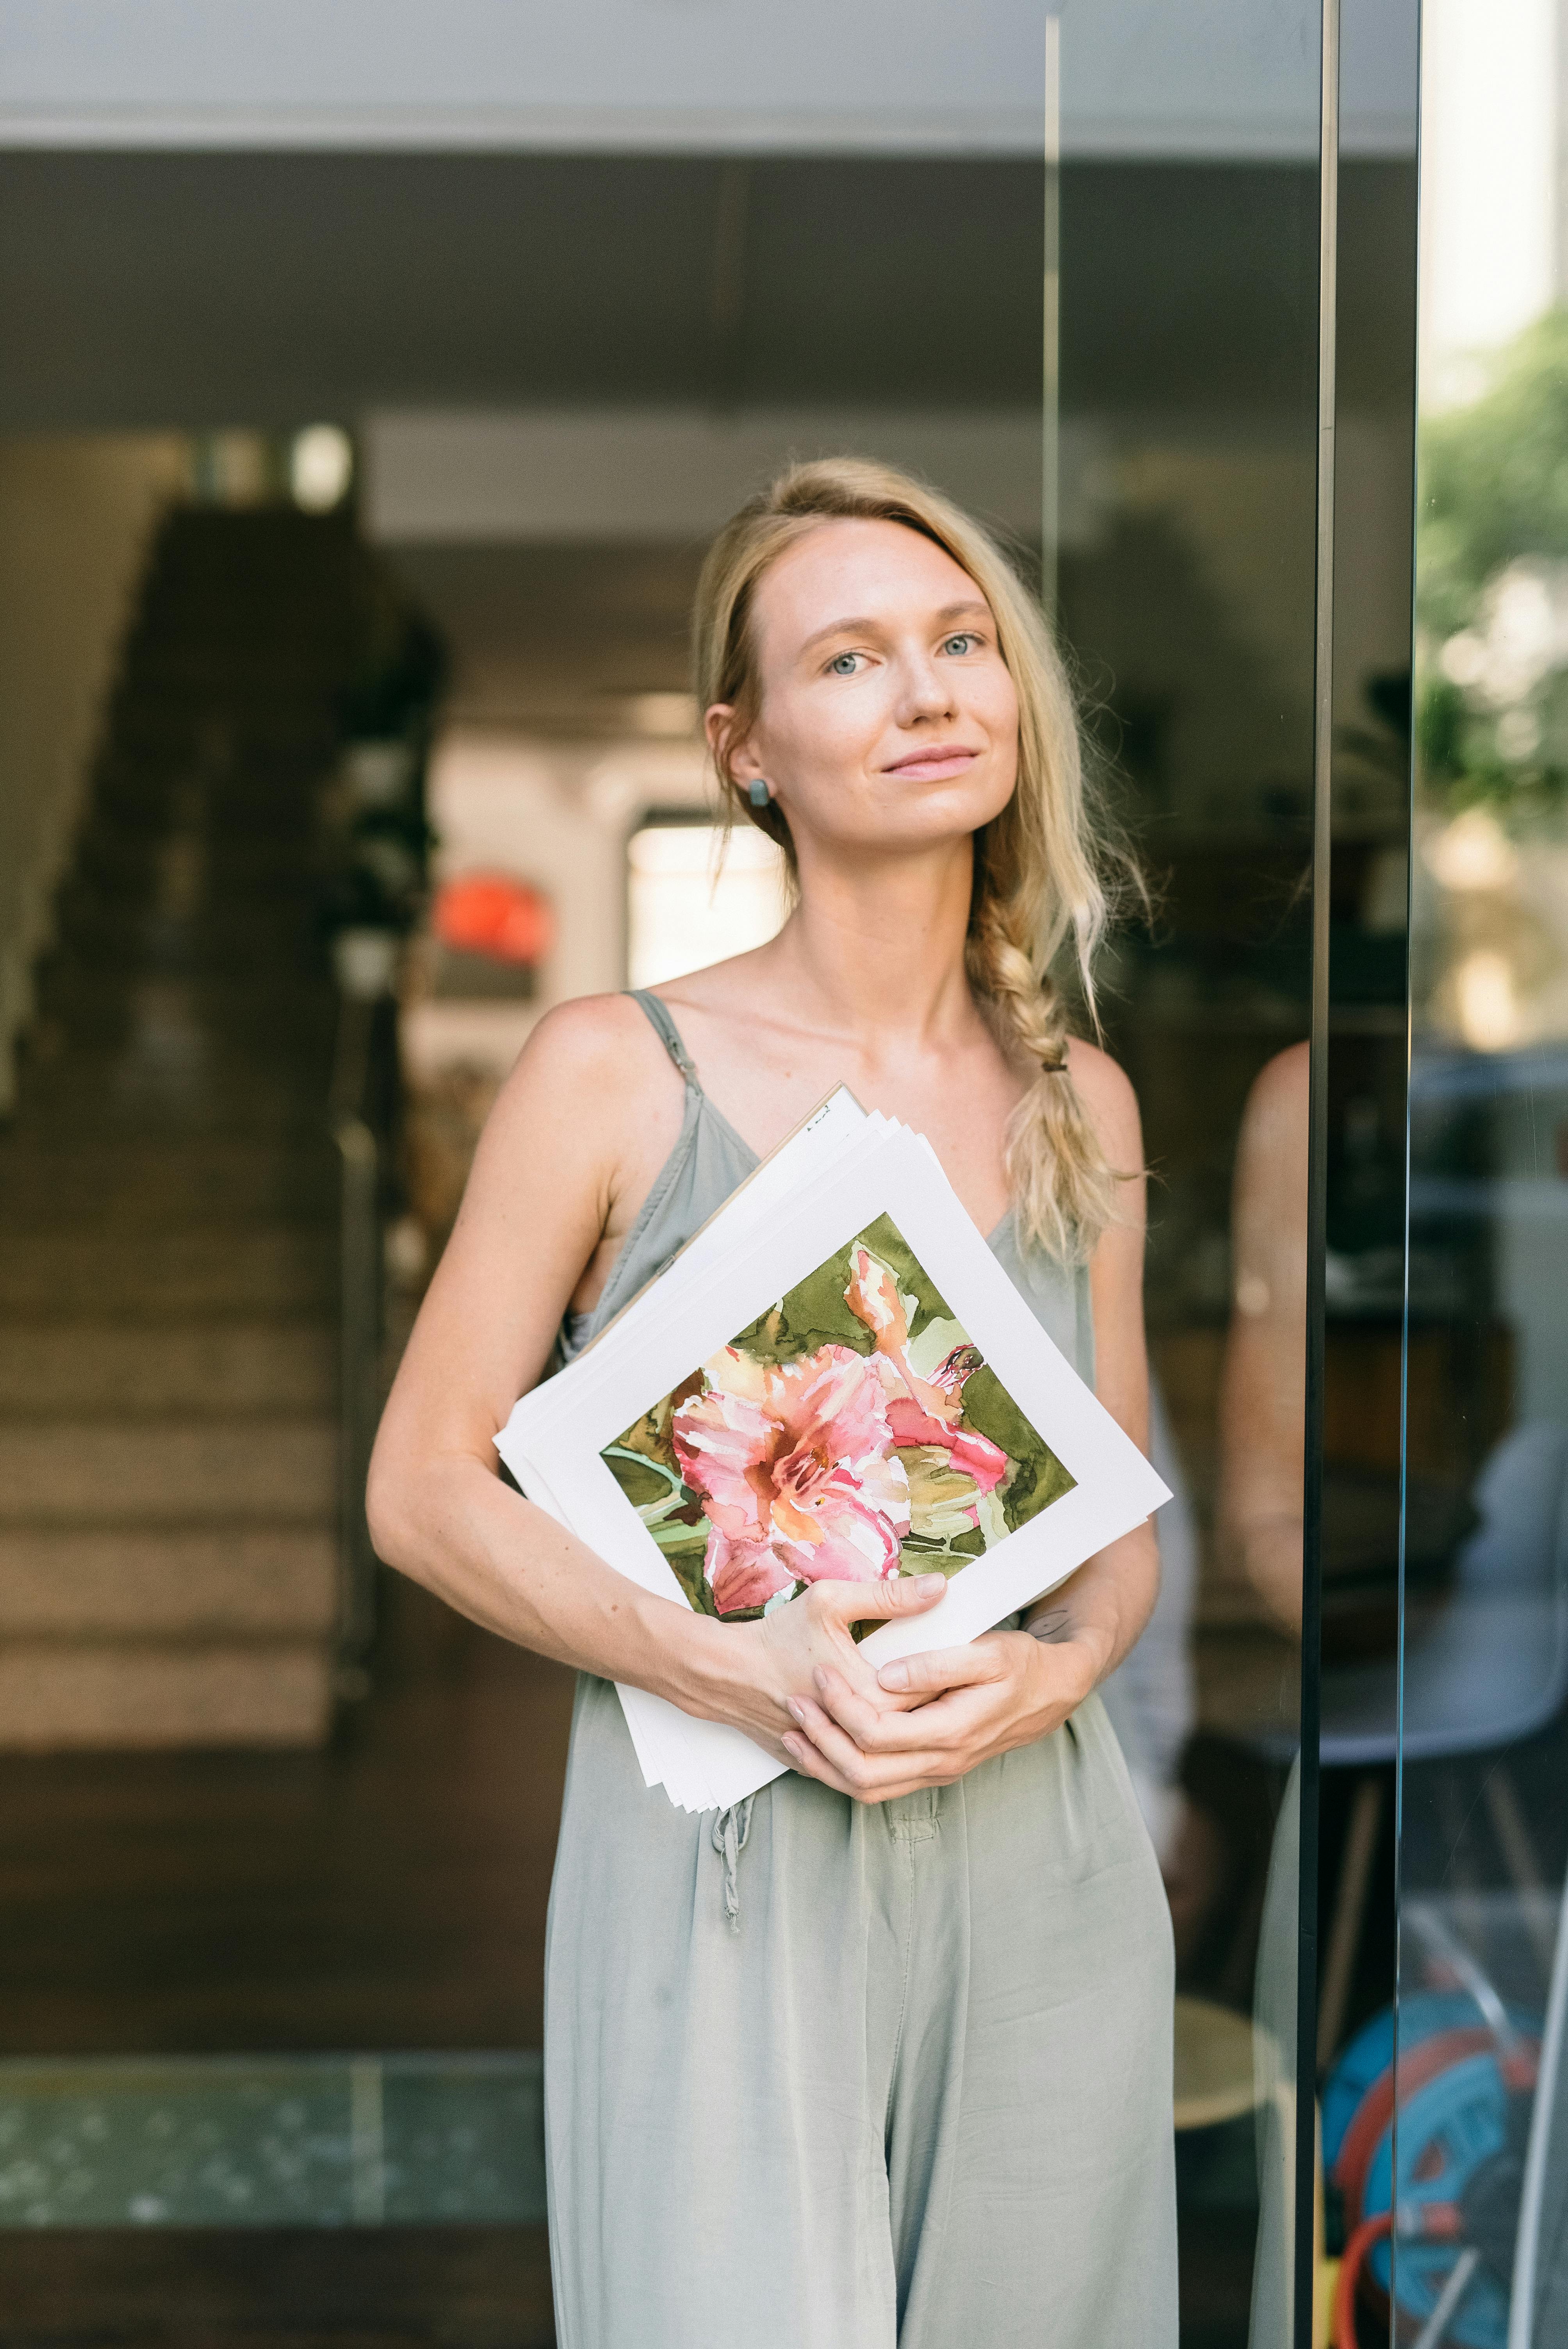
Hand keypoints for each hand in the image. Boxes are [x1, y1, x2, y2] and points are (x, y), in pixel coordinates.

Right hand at [712, 1572, 948, 1756]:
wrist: (726, 1674)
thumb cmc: (776, 1637)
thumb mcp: (830, 1602)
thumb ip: (888, 1596)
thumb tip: (938, 1587)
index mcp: (866, 1696)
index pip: (929, 1697)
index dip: (950, 1680)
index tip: (968, 1661)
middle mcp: (855, 1735)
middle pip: (916, 1727)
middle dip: (937, 1705)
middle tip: (959, 1682)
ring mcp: (837, 1755)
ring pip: (890, 1754)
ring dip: (911, 1733)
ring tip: (929, 1707)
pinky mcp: (820, 1765)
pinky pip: (860, 1763)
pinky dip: (878, 1749)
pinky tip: (893, 1727)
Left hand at [779, 1626, 1099, 1801]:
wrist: (1051, 1692)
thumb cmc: (1021, 1665)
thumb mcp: (988, 1652)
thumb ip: (937, 1665)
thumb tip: (888, 1677)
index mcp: (951, 1732)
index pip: (877, 1733)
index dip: (841, 1706)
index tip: (819, 1672)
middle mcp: (941, 1763)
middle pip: (863, 1772)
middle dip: (822, 1739)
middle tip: (796, 1701)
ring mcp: (936, 1772)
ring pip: (866, 1789)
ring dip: (825, 1763)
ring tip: (794, 1730)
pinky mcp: (930, 1770)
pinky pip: (878, 1787)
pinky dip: (843, 1772)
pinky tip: (821, 1747)